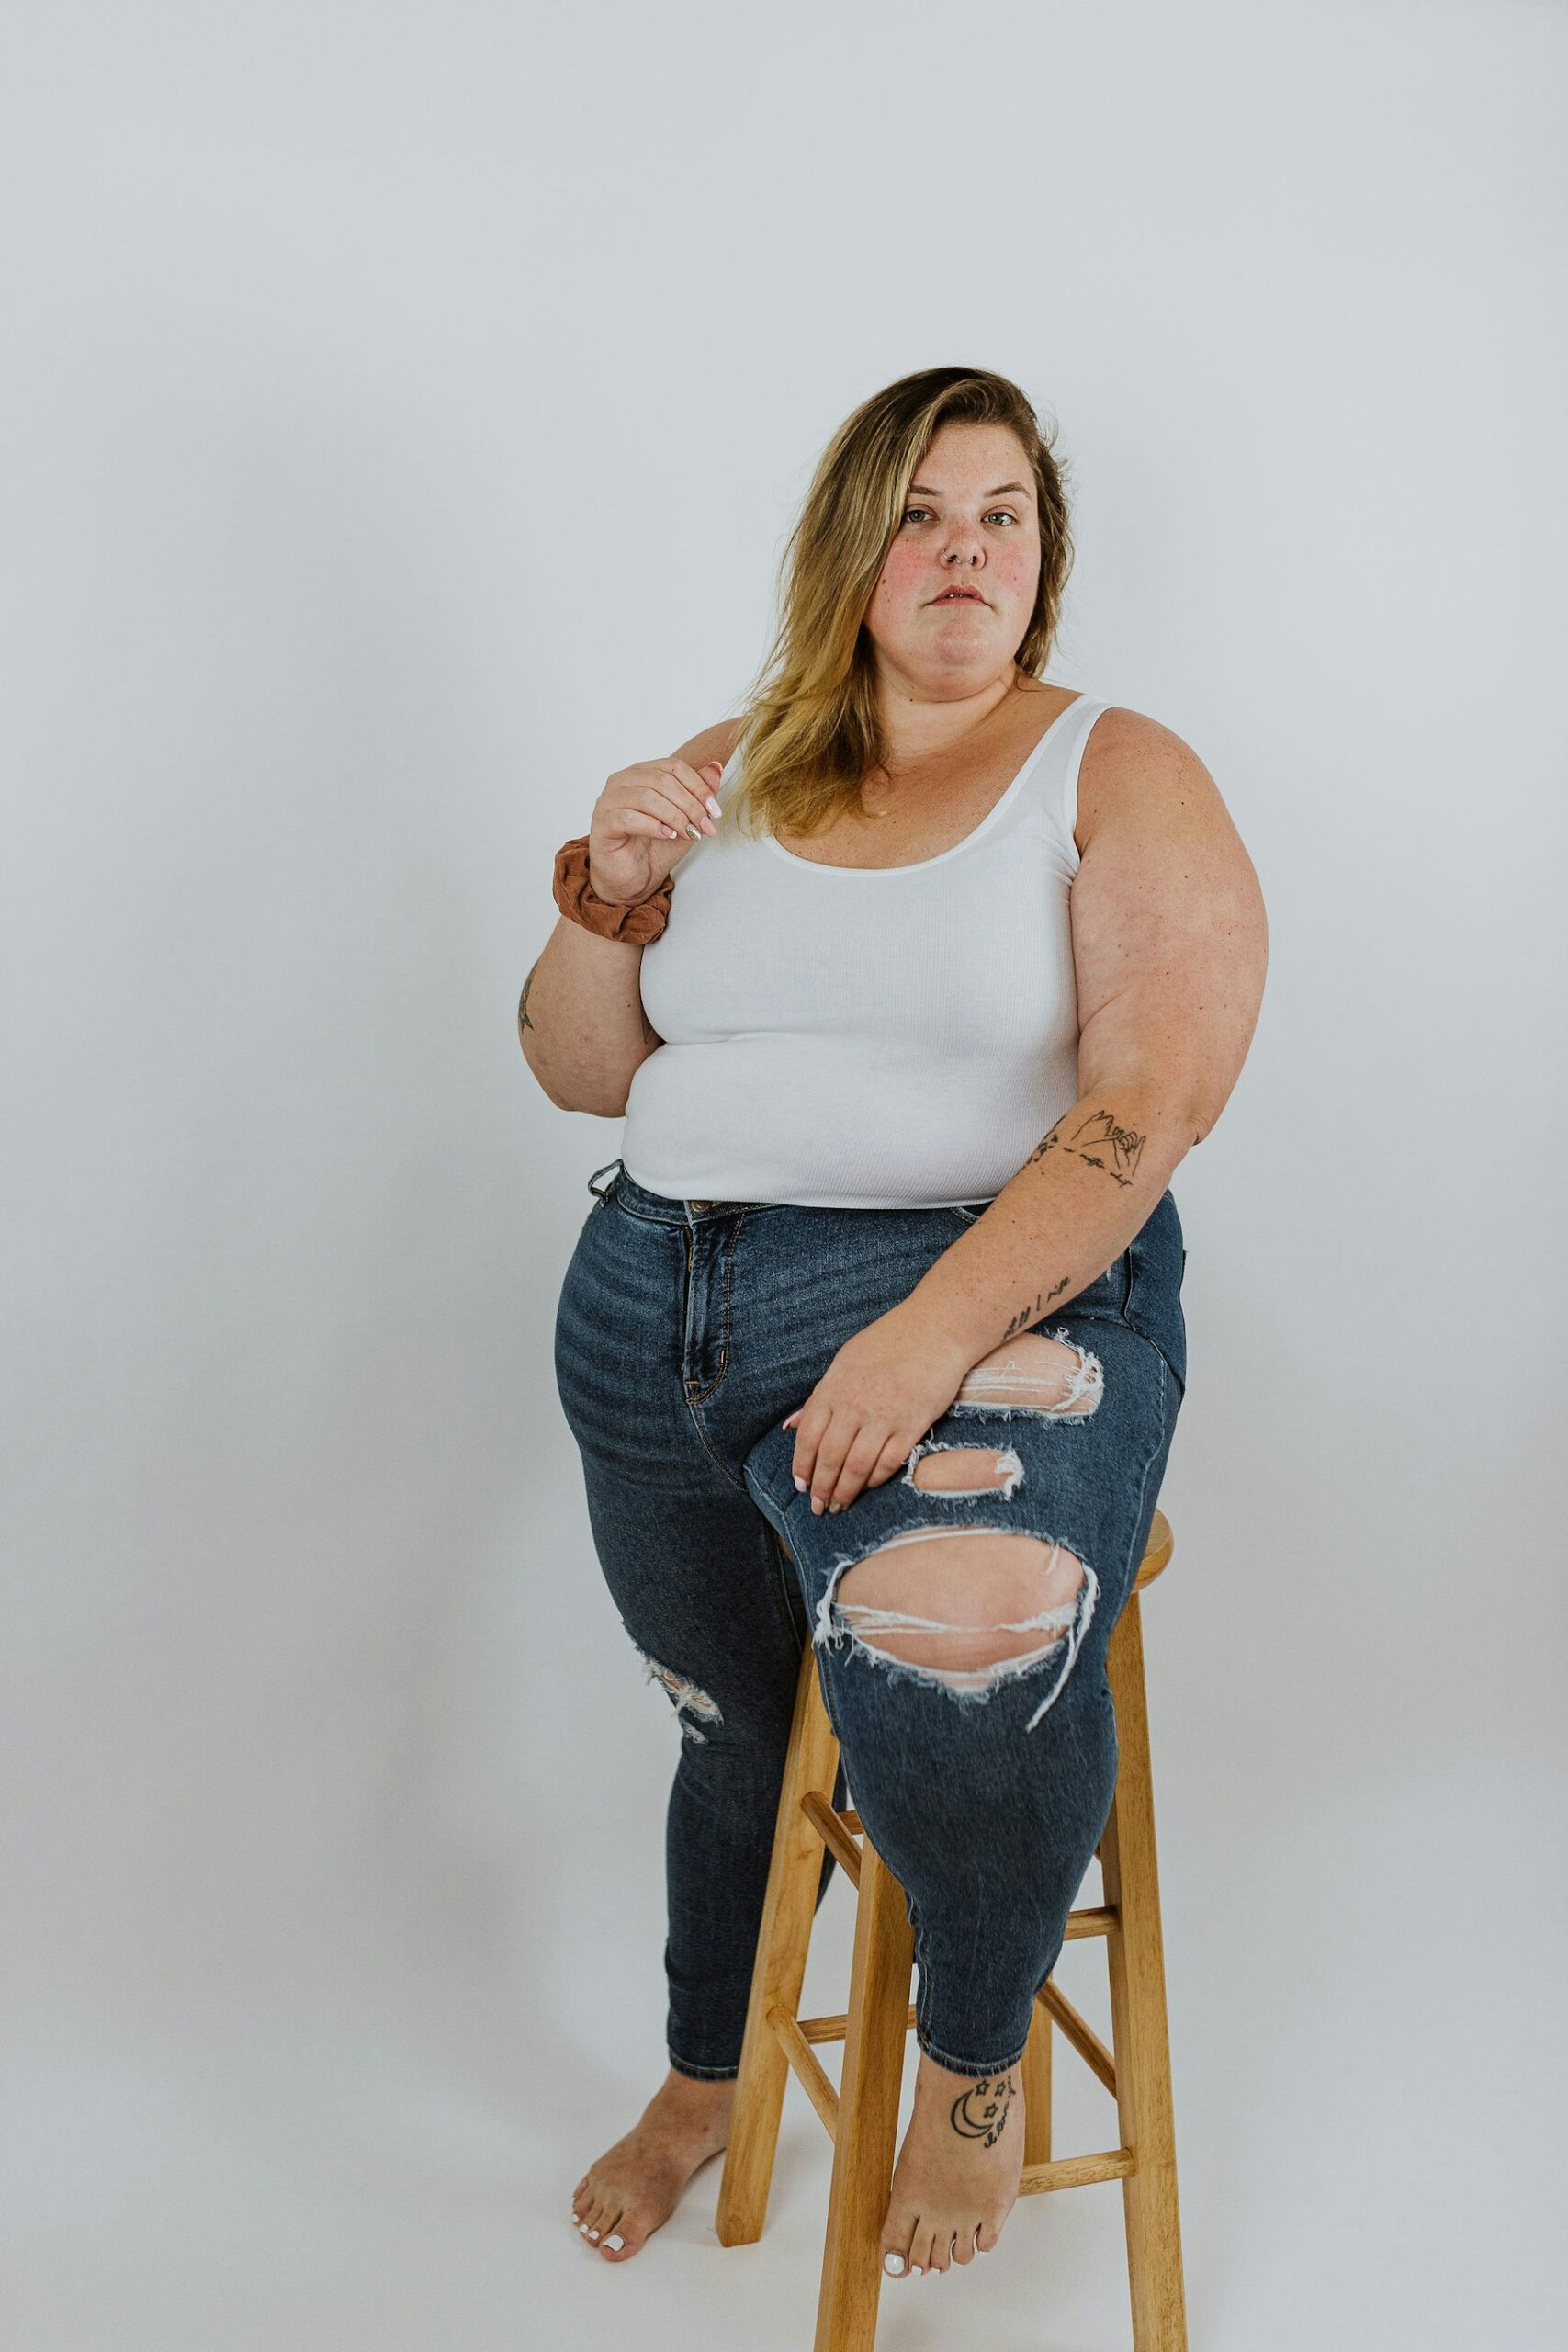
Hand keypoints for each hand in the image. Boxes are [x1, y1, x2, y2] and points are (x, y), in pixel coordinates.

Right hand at [587, 757, 725, 905]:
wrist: (634, 880)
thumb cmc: (655, 848)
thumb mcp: (686, 819)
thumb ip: (698, 794)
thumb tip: (715, 768)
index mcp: (641, 774)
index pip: (673, 767)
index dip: (699, 787)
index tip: (715, 811)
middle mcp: (622, 782)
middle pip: (662, 780)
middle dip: (690, 804)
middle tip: (705, 827)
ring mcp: (608, 801)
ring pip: (646, 797)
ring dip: (674, 816)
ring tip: (688, 833)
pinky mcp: (602, 824)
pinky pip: (627, 817)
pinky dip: (652, 826)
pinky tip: (667, 836)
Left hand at [783, 1301, 974, 1516]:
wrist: (935, 1329)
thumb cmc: (888, 1343)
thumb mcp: (844, 1362)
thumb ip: (819, 1396)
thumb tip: (791, 1426)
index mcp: (833, 1388)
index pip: (808, 1438)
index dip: (802, 1466)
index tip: (801, 1485)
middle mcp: (854, 1405)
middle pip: (830, 1458)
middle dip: (821, 1487)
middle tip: (818, 1507)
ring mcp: (884, 1417)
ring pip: (856, 1466)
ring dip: (845, 1491)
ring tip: (839, 1505)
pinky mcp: (912, 1425)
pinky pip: (888, 1462)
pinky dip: (875, 1479)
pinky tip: (869, 1486)